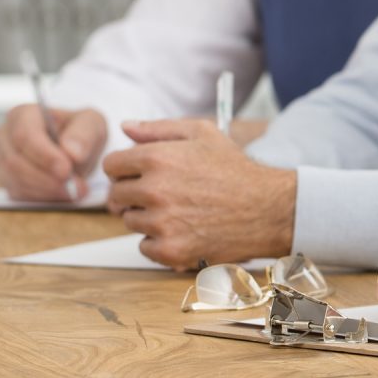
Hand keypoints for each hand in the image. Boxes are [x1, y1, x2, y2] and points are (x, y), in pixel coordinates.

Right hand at [0, 104, 105, 201]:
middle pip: (16, 161)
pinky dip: (41, 198)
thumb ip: (84, 134)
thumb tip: (71, 151)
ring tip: (74, 191)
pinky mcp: (6, 181)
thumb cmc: (79, 131)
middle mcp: (5, 136)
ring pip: (15, 180)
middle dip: (46, 178)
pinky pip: (18, 194)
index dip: (44, 155)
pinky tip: (62, 194)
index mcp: (22, 115)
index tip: (66, 170)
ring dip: (46, 190)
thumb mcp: (91, 124)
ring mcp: (2, 160)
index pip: (24, 135)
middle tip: (74, 187)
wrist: (75, 151)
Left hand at [103, 118, 296, 267]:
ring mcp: (161, 223)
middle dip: (132, 194)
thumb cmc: (234, 169)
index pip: (111, 165)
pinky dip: (158, 242)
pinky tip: (182, 230)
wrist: (266, 208)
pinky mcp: (170, 250)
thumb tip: (124, 127)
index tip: (138, 175)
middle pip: (115, 196)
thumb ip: (159, 128)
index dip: (124, 169)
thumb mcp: (202, 134)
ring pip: (129, 221)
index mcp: (157, 158)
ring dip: (146, 217)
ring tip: (178, 211)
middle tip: (159, 195)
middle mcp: (154, 190)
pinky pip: (144, 247)